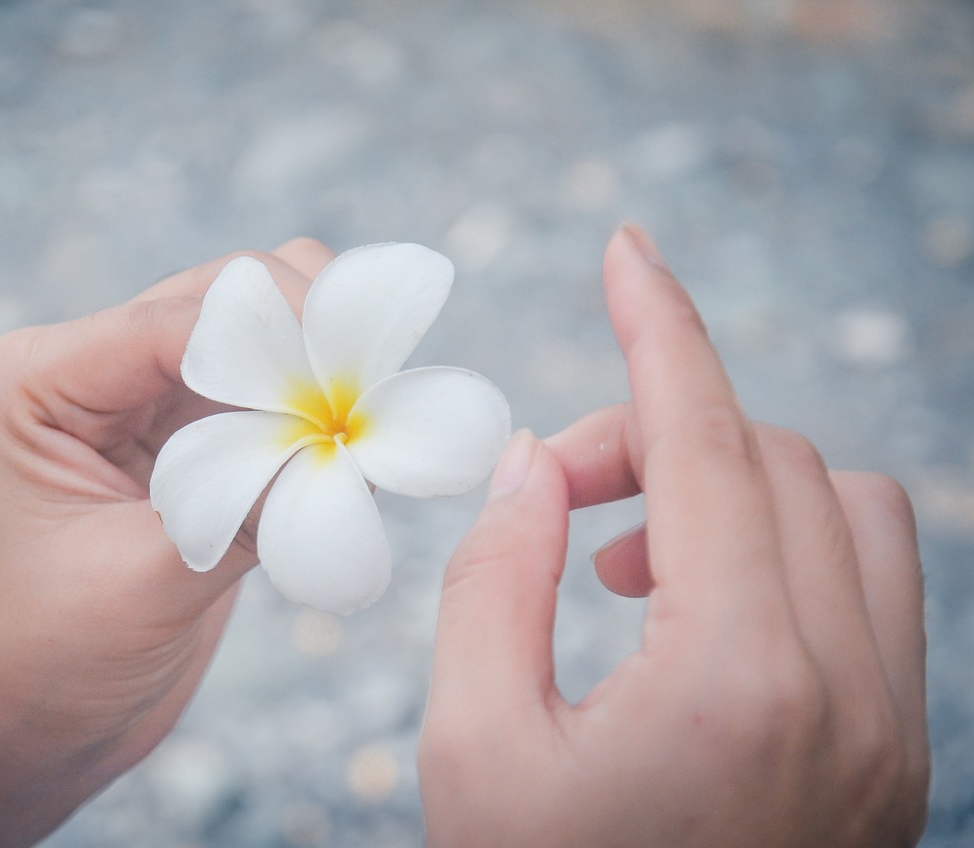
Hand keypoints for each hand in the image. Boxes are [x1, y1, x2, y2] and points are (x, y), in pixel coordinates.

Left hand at [0, 238, 332, 847]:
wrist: (29, 726)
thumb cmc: (45, 662)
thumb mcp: (141, 581)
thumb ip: (242, 508)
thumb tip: (349, 451)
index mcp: (45, 379)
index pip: (179, 319)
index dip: (275, 339)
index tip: (351, 386)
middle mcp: (94, 368)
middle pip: (228, 298)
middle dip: (307, 339)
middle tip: (370, 403)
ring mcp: (146, 399)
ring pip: (260, 339)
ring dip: (319, 372)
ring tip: (365, 429)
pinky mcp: (192, 441)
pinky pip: (270, 398)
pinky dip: (317, 417)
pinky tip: (348, 458)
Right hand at [418, 225, 928, 846]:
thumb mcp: (475, 747)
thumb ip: (497, 579)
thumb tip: (535, 466)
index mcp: (741, 680)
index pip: (707, 443)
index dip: (657, 330)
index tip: (626, 252)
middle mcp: (853, 690)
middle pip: (771, 460)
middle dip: (652, 436)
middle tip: (555, 497)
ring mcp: (894, 727)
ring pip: (845, 507)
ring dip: (730, 486)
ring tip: (628, 557)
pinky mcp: (897, 751)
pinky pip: (871, 582)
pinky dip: (783, 548)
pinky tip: (694, 610)